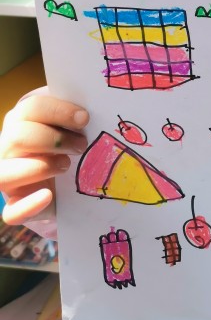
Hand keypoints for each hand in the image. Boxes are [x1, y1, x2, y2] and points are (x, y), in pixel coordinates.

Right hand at [0, 95, 88, 225]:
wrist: (63, 181)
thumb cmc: (67, 144)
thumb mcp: (68, 126)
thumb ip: (73, 115)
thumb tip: (93, 107)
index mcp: (21, 121)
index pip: (31, 108)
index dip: (58, 111)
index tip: (84, 118)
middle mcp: (7, 148)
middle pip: (17, 137)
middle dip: (54, 139)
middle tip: (81, 145)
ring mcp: (7, 178)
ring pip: (4, 174)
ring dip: (40, 167)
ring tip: (66, 165)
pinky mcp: (15, 206)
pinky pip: (11, 212)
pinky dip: (28, 205)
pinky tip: (48, 196)